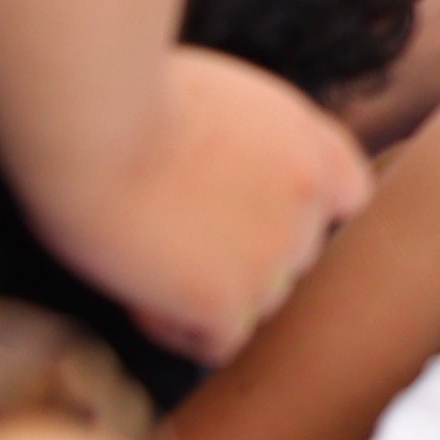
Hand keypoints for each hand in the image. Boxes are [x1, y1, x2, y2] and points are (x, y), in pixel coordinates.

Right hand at [38, 47, 372, 365]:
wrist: (94, 121)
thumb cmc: (126, 96)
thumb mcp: (225, 99)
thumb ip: (256, 143)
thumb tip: (235, 181)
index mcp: (309, 142)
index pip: (346, 197)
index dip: (298, 216)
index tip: (243, 215)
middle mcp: (308, 198)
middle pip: (294, 259)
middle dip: (242, 259)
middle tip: (170, 240)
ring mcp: (275, 252)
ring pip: (257, 305)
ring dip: (207, 298)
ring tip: (144, 263)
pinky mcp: (229, 299)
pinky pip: (218, 342)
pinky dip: (179, 329)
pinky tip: (139, 295)